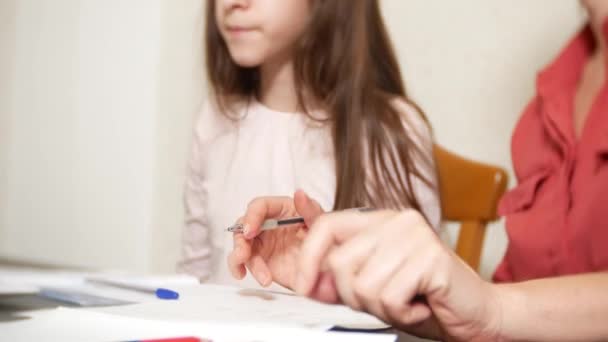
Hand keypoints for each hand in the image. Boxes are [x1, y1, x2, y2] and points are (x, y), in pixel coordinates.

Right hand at [227, 190, 337, 300]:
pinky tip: (243, 275)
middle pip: (244, 226)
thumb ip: (310, 209)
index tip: (250, 231)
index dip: (252, 216)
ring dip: (240, 258)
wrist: (329, 266)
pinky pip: (246, 263)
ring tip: (249, 270)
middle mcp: (268, 225)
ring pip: (241, 246)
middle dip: (241, 240)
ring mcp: (263, 243)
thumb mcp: (321, 223)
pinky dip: (240, 269)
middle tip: (244, 253)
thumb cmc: (326, 238)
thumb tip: (299, 194)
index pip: (260, 206)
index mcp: (282, 209)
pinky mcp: (261, 261)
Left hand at [295, 210, 501, 340]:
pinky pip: (389, 296)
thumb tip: (306, 281)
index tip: (303, 285)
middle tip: (384, 300)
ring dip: (381, 307)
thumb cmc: (425, 299)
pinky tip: (420, 304)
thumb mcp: (373, 288)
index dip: (308, 257)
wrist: (477, 313)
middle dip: (353, 296)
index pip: (327, 225)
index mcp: (380, 221)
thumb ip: (340, 282)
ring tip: (406, 301)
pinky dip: (401, 312)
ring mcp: (415, 235)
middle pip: (340, 262)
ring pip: (363, 284)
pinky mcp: (431, 257)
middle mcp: (397, 220)